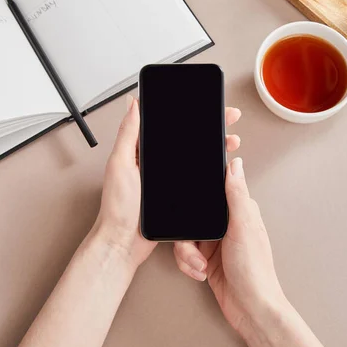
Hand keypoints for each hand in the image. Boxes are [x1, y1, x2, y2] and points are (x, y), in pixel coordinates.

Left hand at [95, 96, 242, 272]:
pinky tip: (220, 167)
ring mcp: (168, 179)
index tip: (205, 106)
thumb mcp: (120, 163)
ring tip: (230, 141)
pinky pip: (196, 178)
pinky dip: (210, 171)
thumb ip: (127, 133)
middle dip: (210, 128)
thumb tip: (132, 104)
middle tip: (227, 119)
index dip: (189, 114)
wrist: (124, 242)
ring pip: (196, 158)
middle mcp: (157, 162)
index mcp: (142, 150)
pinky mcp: (176, 194)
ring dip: (214, 148)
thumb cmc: (117, 207)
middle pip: (188, 139)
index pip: (170, 126)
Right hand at [174, 158, 285, 336]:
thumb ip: (236, 194)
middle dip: (187, 234)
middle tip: (195, 248)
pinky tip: (200, 272)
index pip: (215, 189)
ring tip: (200, 265)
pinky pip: (185, 253)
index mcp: (240, 210)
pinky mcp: (205, 258)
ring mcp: (215, 241)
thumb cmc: (254, 271)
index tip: (189, 196)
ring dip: (188, 253)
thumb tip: (235, 164)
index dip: (200, 189)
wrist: (250, 310)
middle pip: (192, 213)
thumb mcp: (243, 227)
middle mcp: (227, 223)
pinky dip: (189, 264)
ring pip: (185, 234)